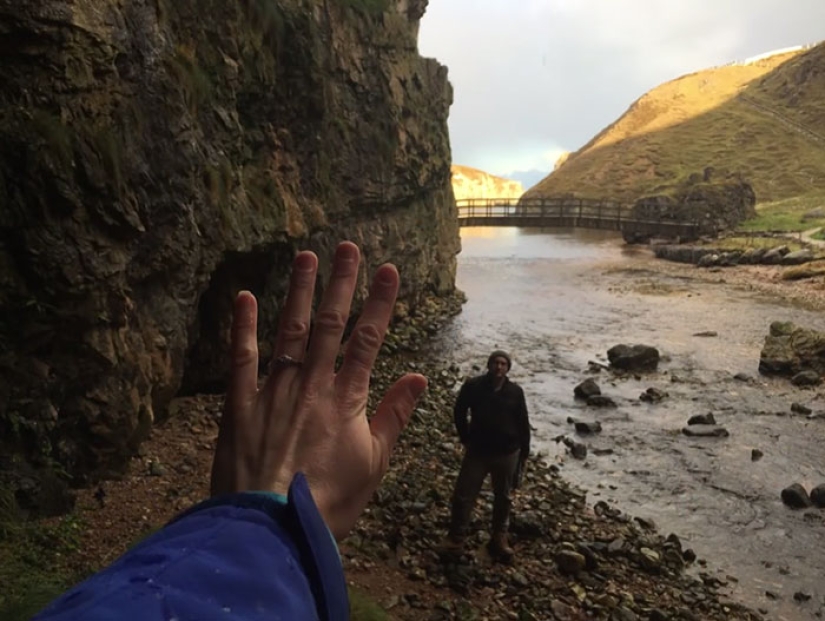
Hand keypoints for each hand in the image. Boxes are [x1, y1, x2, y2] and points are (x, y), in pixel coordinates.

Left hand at [210, 241, 427, 539]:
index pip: (368, 340)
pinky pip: (240, 360)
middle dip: (340, 284)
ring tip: (305, 257)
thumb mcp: (373, 464)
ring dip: (297, 292)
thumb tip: (419, 377)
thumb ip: (394, 417)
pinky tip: (243, 297)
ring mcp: (272, 392)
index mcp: (346, 399)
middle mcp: (311, 385)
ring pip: (288, 331)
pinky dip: (242, 328)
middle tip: (346, 247)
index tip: (388, 269)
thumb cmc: (328, 502)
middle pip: (328, 325)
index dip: (379, 302)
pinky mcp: (239, 406)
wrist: (270, 529)